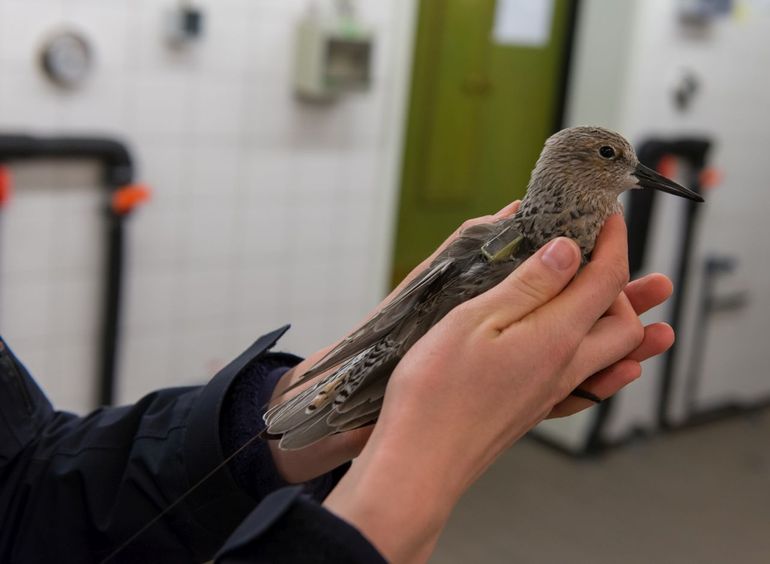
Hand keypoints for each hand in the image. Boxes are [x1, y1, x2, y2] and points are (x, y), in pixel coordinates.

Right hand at [323, 215, 670, 561]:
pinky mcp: (535, 410)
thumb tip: (569, 251)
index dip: (613, 243)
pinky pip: (591, 387)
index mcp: (554, 337)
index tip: (610, 217)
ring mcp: (551, 393)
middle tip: (602, 257)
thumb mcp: (475, 320)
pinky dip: (610, 367)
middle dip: (623, 284)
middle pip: (622, 323)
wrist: (421, 463)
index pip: (604, 281)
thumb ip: (528, 286)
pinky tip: (609, 367)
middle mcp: (565, 367)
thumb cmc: (436, 391)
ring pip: (613, 356)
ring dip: (629, 326)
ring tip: (649, 312)